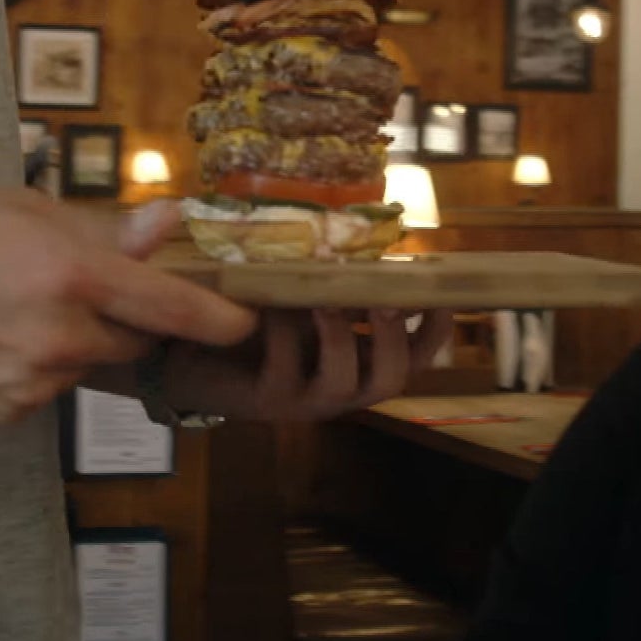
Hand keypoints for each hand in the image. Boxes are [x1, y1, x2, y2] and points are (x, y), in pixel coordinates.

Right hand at [0, 189, 255, 425]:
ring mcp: (32, 381)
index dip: (219, 319)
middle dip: (128, 319)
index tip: (244, 323)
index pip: (173, 308)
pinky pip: (50, 389)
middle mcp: (61, 336)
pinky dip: (40, 368)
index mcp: (75, 276)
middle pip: (136, 340)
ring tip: (22, 309)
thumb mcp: (27, 210)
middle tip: (84, 291)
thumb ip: (107, 229)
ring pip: (90, 365)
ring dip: (79, 342)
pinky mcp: (5, 411)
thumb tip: (171, 223)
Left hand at [158, 307, 453, 421]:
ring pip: (342, 383)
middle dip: (394, 340)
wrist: (197, 358)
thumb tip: (373, 240)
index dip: (436, 327)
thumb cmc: (265, 322)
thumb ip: (345, 283)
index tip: (443, 292)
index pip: (419, 353)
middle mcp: (345, 385)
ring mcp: (307, 399)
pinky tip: (271, 303)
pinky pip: (283, 369)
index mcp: (364, 359)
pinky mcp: (265, 400)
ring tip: (327, 300)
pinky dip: (282, 335)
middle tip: (385, 301)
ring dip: (339, 338)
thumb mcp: (312, 298)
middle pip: (392, 379)